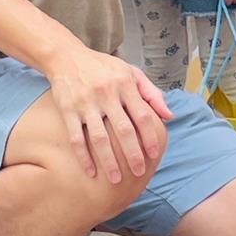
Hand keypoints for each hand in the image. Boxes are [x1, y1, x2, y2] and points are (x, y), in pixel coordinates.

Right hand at [47, 44, 171, 183]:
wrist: (66, 57)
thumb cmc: (102, 67)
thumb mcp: (130, 71)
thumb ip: (151, 92)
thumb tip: (169, 115)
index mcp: (125, 83)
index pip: (142, 115)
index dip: (150, 136)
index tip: (154, 155)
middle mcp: (107, 93)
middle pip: (123, 130)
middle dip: (133, 154)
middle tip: (139, 172)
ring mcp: (86, 102)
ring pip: (100, 137)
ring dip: (109, 161)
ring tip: (116, 179)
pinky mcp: (68, 110)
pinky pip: (76, 137)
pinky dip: (83, 157)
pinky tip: (90, 172)